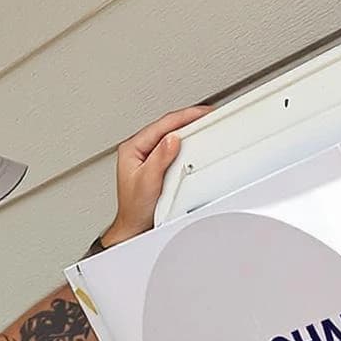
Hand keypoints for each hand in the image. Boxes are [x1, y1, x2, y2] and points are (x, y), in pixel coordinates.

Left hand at [104, 106, 210, 244]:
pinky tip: (195, 141)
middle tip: (208, 115)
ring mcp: (147, 157)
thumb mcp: (148, 182)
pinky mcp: (156, 165)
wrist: (135, 228)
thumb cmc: (135, 209)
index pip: (161, 125)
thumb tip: (172, 139)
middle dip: (188, 119)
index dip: (183, 117)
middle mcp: (139, 150)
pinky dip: (186, 143)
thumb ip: (159, 159)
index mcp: (132, 149)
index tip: (201, 113)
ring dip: (187, 130)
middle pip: (167, 127)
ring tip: (204, 124)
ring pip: (170, 136)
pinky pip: (173, 148)